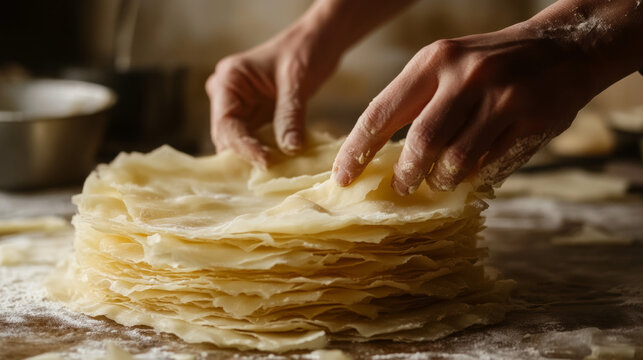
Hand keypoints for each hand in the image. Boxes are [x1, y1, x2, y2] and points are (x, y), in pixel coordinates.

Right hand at [206, 25, 339, 167]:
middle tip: (268, 175)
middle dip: (245, 157)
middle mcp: (227, 96)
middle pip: (228, 137)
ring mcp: (240, 108)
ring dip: (255, 158)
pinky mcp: (255, 117)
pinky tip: (280, 166)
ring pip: (240, 143)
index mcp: (228, 81)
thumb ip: (290, 115)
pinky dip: (266, 152)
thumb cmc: (304, 51)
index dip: (243, 147)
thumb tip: (289, 149)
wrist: (317, 42)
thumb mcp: (297, 82)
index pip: (226, 123)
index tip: (265, 163)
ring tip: (274, 174)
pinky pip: (256, 140)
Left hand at [332, 25, 597, 193]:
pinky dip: (478, 177)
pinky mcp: (533, 119)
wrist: (564, 45)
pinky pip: (494, 165)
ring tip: (441, 179)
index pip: (382, 111)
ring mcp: (502, 97)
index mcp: (434, 60)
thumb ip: (419, 104)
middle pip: (421, 142)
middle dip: (406, 174)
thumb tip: (384, 157)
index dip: (358, 149)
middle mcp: (465, 75)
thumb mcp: (449, 66)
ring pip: (457, 160)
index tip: (342, 178)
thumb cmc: (491, 63)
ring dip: (443, 179)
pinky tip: (476, 173)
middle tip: (402, 186)